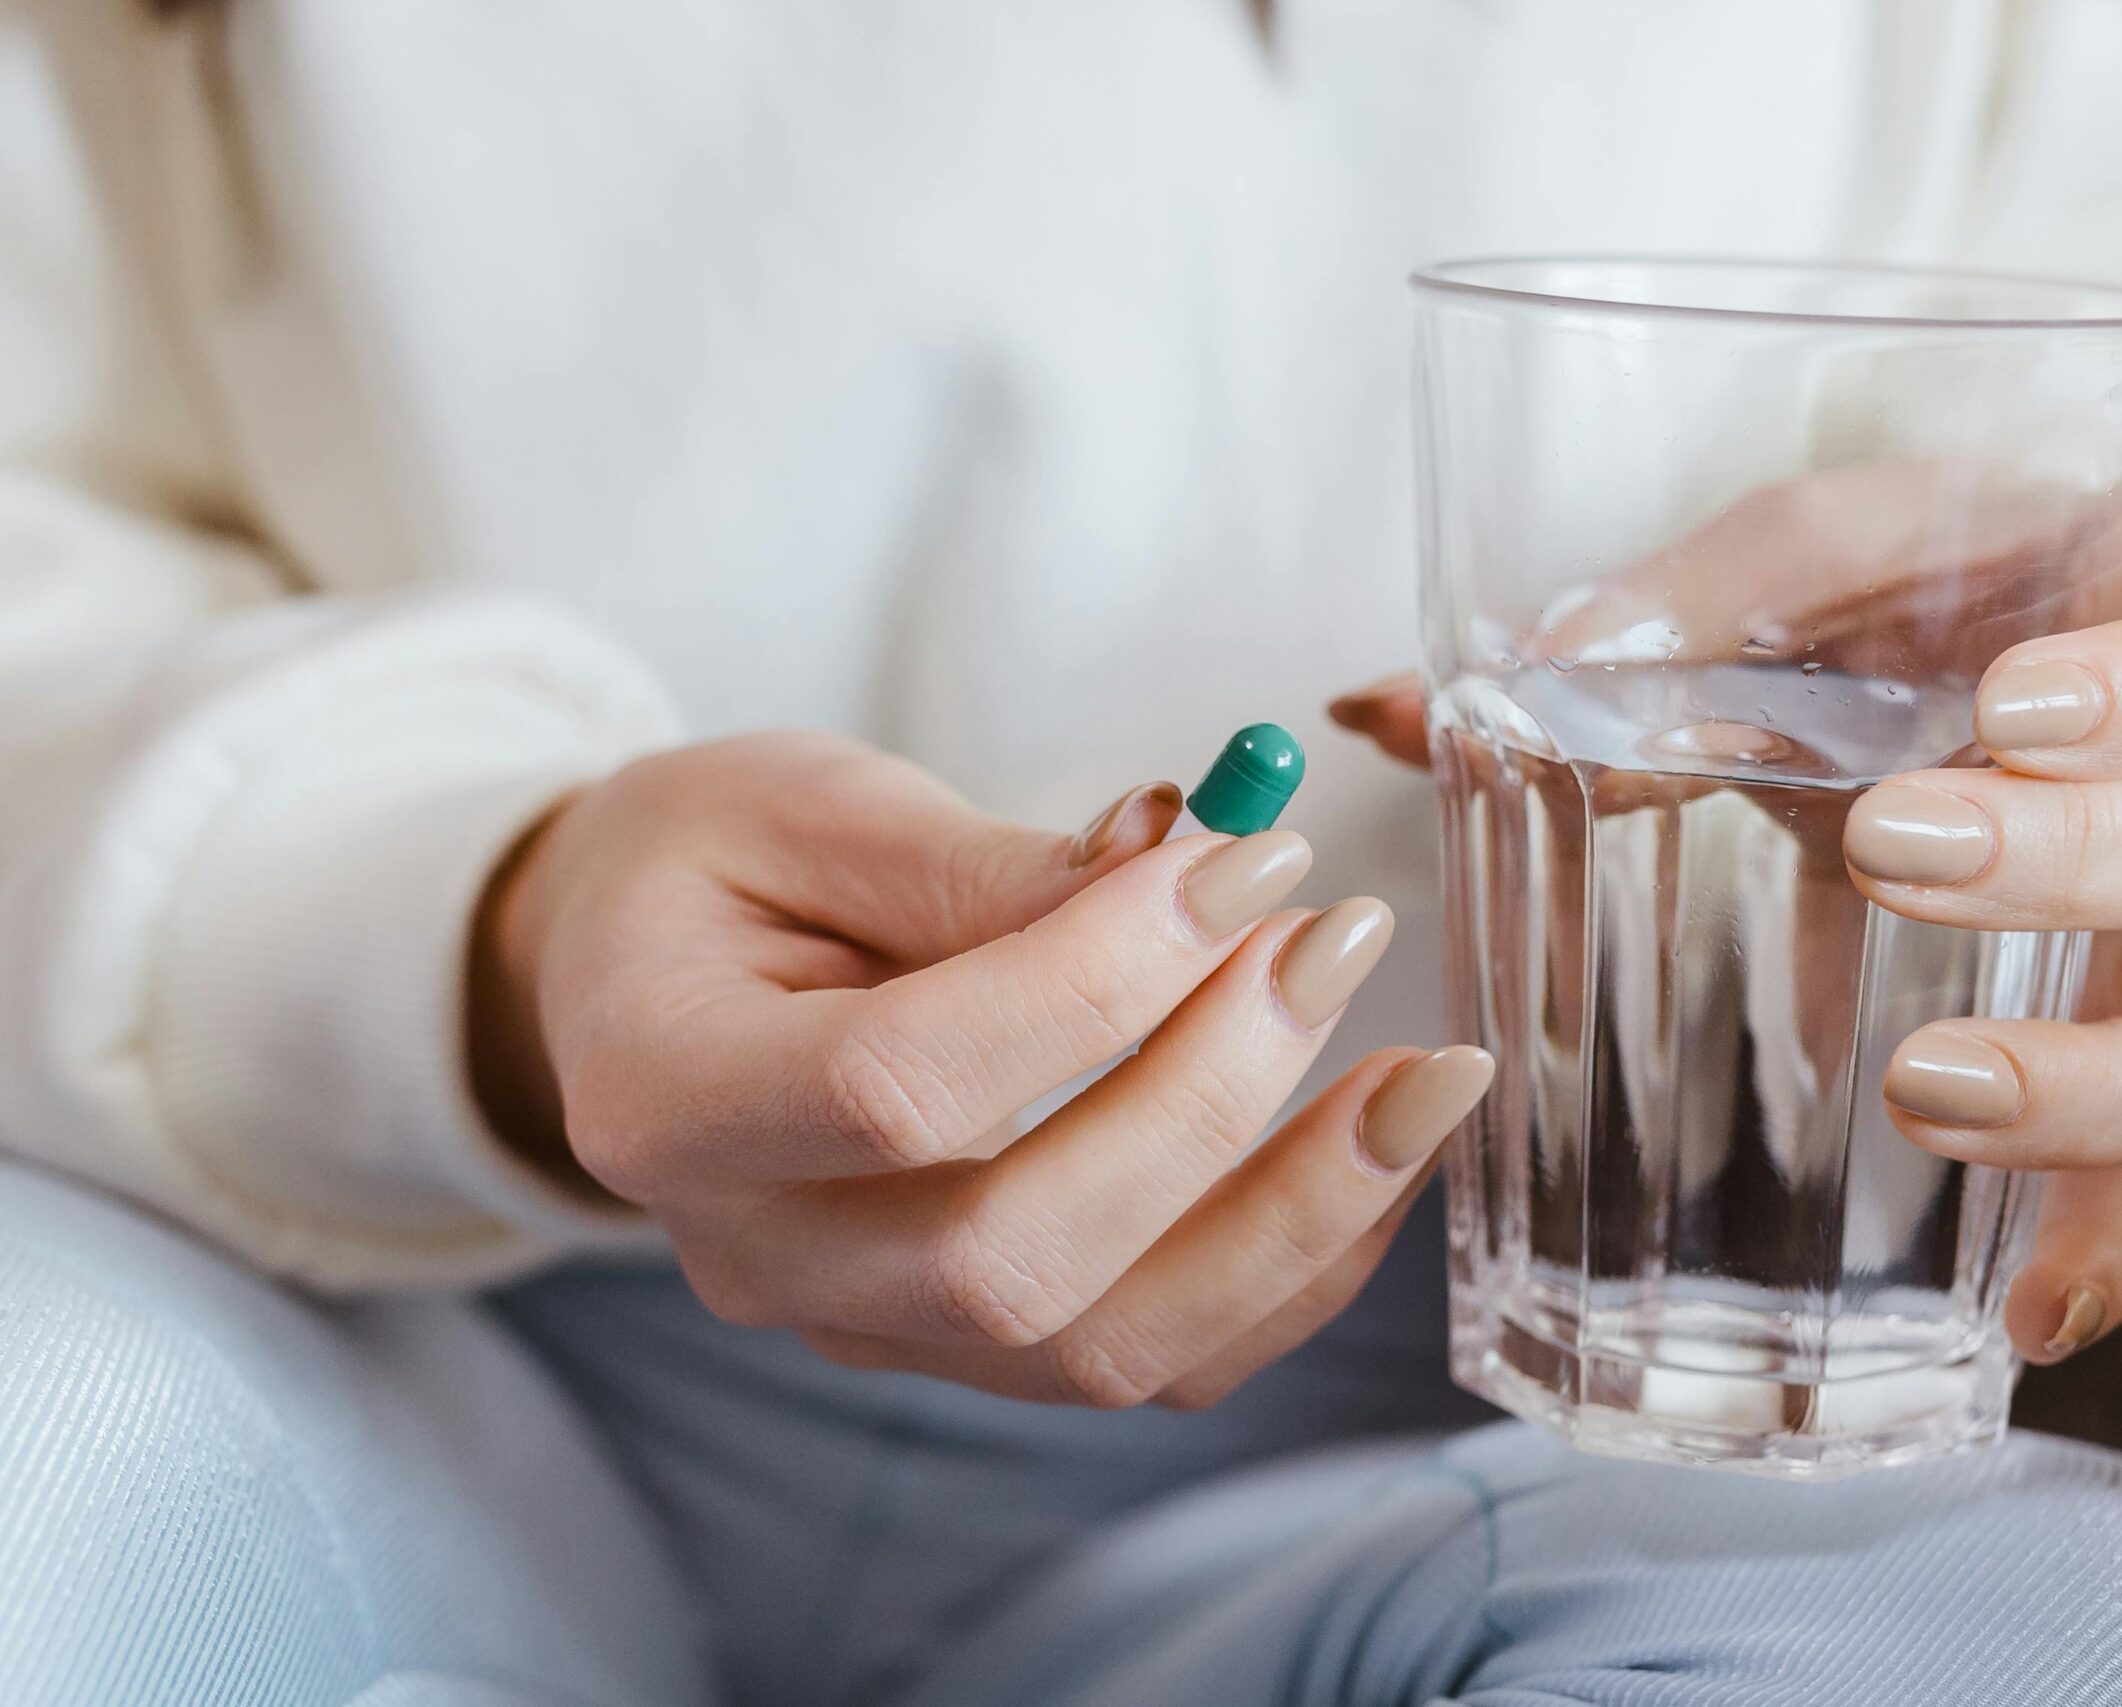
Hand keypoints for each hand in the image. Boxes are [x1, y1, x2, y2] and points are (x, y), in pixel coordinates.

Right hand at [467, 734, 1493, 1408]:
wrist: (638, 979)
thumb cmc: (708, 866)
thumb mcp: (804, 806)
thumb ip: (980, 862)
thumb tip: (1192, 873)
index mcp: (668, 1097)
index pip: (899, 1088)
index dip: (1094, 981)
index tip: (1245, 857)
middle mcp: (757, 1256)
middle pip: (1014, 1262)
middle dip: (1214, 1104)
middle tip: (1333, 940)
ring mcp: (863, 1327)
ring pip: (1103, 1351)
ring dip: (1293, 1220)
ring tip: (1424, 1077)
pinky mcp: (959, 1344)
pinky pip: (1150, 1359)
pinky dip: (1287, 1273)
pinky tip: (1376, 1155)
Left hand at [1333, 519, 2121, 1364]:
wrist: (2050, 675)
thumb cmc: (1948, 602)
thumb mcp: (1829, 571)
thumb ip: (1642, 622)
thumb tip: (1370, 708)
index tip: (2010, 704)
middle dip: (2077, 854)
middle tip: (1899, 848)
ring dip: (2093, 1083)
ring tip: (1926, 1095)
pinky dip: (2098, 1246)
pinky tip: (2022, 1318)